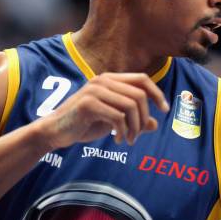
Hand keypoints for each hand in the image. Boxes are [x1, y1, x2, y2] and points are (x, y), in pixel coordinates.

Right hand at [40, 73, 169, 147]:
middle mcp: (103, 80)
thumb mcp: (113, 120)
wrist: (56, 131)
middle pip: (139, 94)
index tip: (165, 110)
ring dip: (134, 127)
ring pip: (131, 106)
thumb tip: (155, 124)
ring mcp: (95, 90)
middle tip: (138, 134)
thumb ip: (133, 120)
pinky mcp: (88, 104)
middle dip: (144, 117)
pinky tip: (117, 140)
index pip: (142, 79)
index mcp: (110, 79)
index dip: (157, 93)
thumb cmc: (84, 124)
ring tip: (129, 140)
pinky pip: (117, 116)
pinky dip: (122, 131)